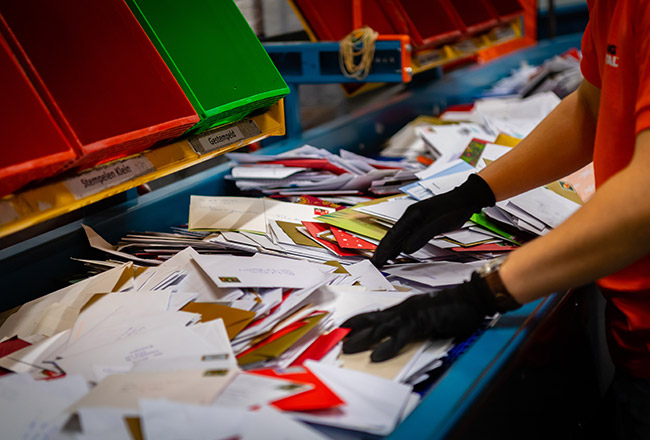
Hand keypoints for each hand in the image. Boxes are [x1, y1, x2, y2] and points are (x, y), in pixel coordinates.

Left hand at [341, 272, 506, 361]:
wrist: (471, 298)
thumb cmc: (453, 308)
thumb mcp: (428, 317)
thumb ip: (413, 324)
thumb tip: (401, 333)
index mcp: (404, 307)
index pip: (376, 313)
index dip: (358, 320)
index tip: (343, 326)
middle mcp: (403, 309)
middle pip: (372, 320)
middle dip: (354, 331)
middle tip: (337, 340)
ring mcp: (411, 315)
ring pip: (380, 328)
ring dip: (362, 339)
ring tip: (347, 349)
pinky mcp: (421, 323)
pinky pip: (400, 337)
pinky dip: (387, 348)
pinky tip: (376, 357)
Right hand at [370, 174, 495, 267]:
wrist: (465, 198)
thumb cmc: (453, 209)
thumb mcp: (438, 224)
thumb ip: (421, 236)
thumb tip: (405, 249)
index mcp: (411, 215)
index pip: (394, 235)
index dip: (385, 249)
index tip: (377, 260)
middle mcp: (410, 217)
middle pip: (393, 236)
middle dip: (383, 250)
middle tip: (375, 263)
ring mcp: (415, 219)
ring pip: (398, 236)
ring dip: (390, 248)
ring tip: (382, 260)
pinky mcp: (421, 223)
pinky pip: (406, 236)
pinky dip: (400, 245)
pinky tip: (397, 252)